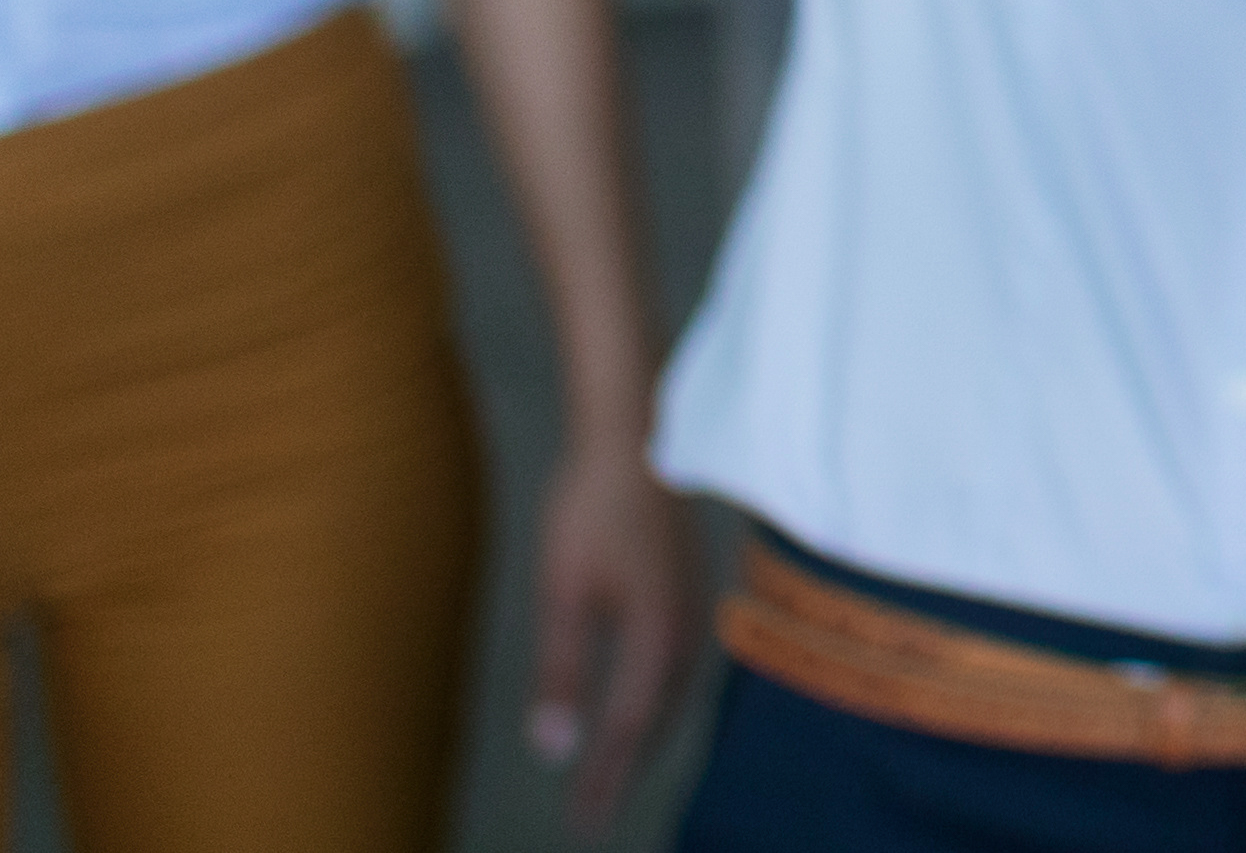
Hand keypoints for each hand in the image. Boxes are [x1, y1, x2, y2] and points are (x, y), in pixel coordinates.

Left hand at [520, 423, 695, 828]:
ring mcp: (693, 608)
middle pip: (655, 720)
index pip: (627, 730)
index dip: (603, 780)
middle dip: (622, 770)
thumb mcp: (564, 593)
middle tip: (590, 815)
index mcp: (656, 637)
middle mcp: (685, 631)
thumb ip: (562, 673)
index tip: (580, 822)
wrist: (637, 432)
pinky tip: (642, 705)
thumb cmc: (591, 508)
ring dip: (641, 738)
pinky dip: (656, 701)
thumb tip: (552, 748)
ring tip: (612, 773)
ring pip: (670, 695)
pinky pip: (677, 668)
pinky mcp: (688, 590)